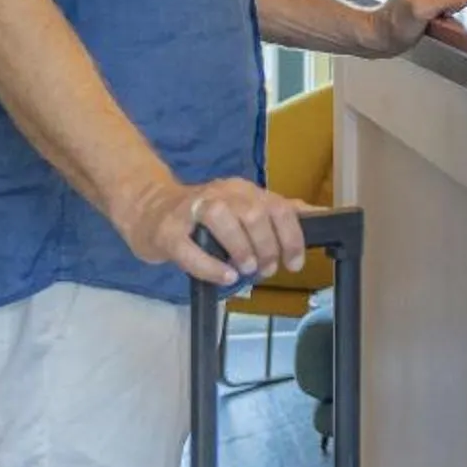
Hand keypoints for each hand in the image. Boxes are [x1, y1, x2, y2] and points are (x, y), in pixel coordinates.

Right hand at [116, 174, 309, 287]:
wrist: (148, 210)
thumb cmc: (201, 216)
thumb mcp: (242, 208)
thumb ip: (276, 211)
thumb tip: (318, 214)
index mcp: (241, 190)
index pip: (278, 206)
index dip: (292, 236)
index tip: (295, 262)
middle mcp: (220, 194)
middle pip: (255, 212)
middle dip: (268, 246)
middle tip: (267, 269)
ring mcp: (191, 210)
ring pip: (224, 218)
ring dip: (242, 248)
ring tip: (246, 269)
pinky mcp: (167, 231)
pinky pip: (190, 248)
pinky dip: (212, 265)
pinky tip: (226, 276)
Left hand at [373, 0, 466, 54]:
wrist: (383, 36)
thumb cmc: (395, 23)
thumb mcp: (424, 9)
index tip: (442, 5)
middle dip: (457, 3)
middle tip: (436, 12)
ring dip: (452, 11)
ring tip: (433, 16)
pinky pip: (457, 5)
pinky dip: (449, 16)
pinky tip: (434, 19)